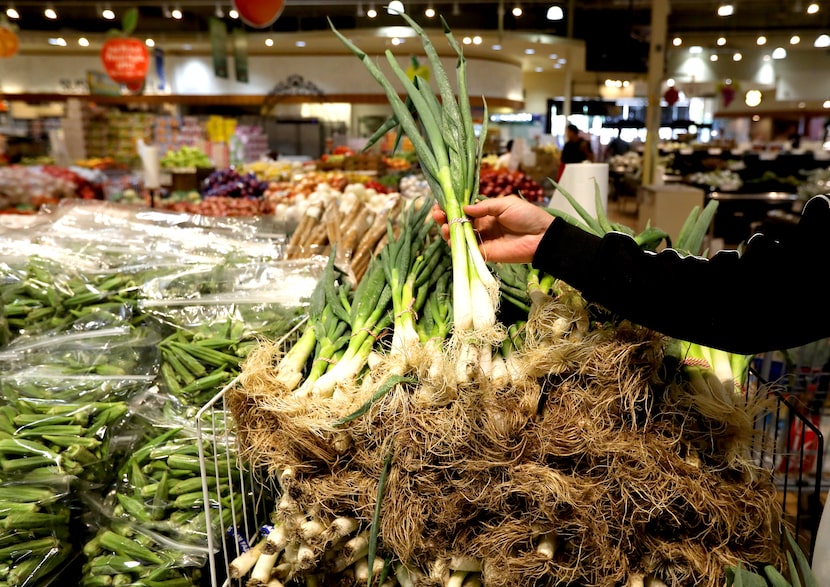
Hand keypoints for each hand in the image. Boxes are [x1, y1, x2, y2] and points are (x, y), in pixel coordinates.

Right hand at [431, 195, 553, 263]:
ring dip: (448, 230)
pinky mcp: (484, 254)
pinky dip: (456, 244)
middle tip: (437, 213)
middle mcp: (482, 226)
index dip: (452, 206)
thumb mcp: (505, 204)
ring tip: (444, 225)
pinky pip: (467, 250)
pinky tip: (449, 236)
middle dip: (446, 218)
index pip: (465, 210)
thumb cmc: (526, 216)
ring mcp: (482, 240)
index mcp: (487, 213)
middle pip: (458, 223)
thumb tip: (464, 208)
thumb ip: (484, 207)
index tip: (441, 202)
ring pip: (459, 237)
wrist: (541, 237)